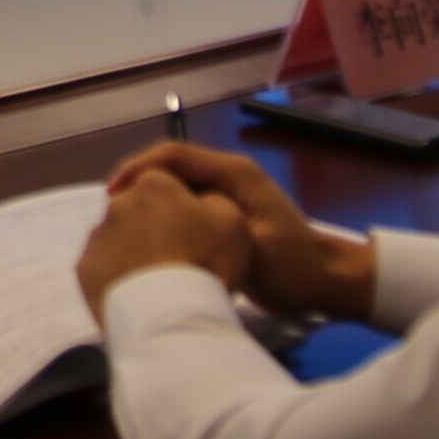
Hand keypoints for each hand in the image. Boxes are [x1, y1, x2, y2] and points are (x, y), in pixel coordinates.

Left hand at [78, 166, 252, 316]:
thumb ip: (215, 201)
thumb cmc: (205, 263)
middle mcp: (118, 203)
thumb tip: (201, 201)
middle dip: (154, 227)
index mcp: (153, 185)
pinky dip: (117, 275)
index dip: (180, 207)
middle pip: (138, 209)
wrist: (168, 315)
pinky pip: (103, 266)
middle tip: (176, 259)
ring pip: (118, 238)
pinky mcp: (84, 269)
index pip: (165, 184)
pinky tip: (137, 293)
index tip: (192, 233)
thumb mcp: (232, 222)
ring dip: (134, 251)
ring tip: (157, 281)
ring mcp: (97, 236)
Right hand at [107, 140, 377, 320]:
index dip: (139, 169)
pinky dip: (165, 220)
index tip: (114, 195)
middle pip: (170, 169)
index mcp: (234, 174)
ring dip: (149, 205)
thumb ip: (211, 225)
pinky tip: (150, 241)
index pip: (174, 155)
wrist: (328, 284)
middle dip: (138, 187)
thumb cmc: (293, 267)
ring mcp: (226, 197)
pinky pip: (186, 210)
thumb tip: (165, 211)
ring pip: (176, 191)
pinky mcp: (223, 218)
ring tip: (123, 229)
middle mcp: (227, 178)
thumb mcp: (252, 246)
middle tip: (111, 217)